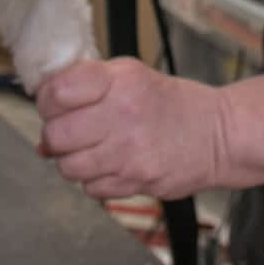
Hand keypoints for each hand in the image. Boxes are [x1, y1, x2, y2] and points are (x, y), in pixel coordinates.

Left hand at [35, 58, 228, 200]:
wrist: (218, 135)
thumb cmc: (174, 104)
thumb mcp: (132, 75)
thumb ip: (88, 83)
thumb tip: (45, 106)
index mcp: (119, 82)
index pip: (57, 92)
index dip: (47, 99)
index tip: (54, 102)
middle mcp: (122, 115)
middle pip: (56, 134)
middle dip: (56, 134)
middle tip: (70, 130)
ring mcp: (128, 152)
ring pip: (68, 167)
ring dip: (73, 160)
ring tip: (92, 148)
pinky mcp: (135, 181)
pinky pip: (91, 189)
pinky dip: (95, 180)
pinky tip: (111, 164)